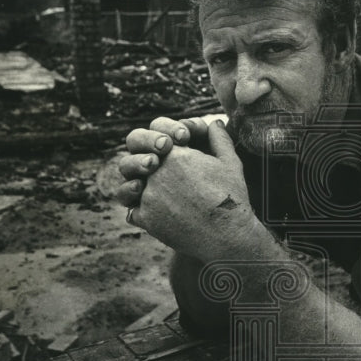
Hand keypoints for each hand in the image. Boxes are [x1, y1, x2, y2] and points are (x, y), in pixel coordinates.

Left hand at [128, 120, 260, 260]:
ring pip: (128, 186)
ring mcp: (149, 197)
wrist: (228, 236)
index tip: (173, 150)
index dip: (162, 142)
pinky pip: (133, 212)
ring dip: (136, 186)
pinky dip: (140, 211)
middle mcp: (157, 173)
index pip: (156, 138)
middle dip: (142, 162)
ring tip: (150, 190)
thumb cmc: (232, 198)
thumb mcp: (230, 162)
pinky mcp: (146, 219)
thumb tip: (215, 123)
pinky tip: (153, 211)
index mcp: (175, 155)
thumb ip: (219, 139)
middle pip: (134, 160)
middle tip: (155, 169)